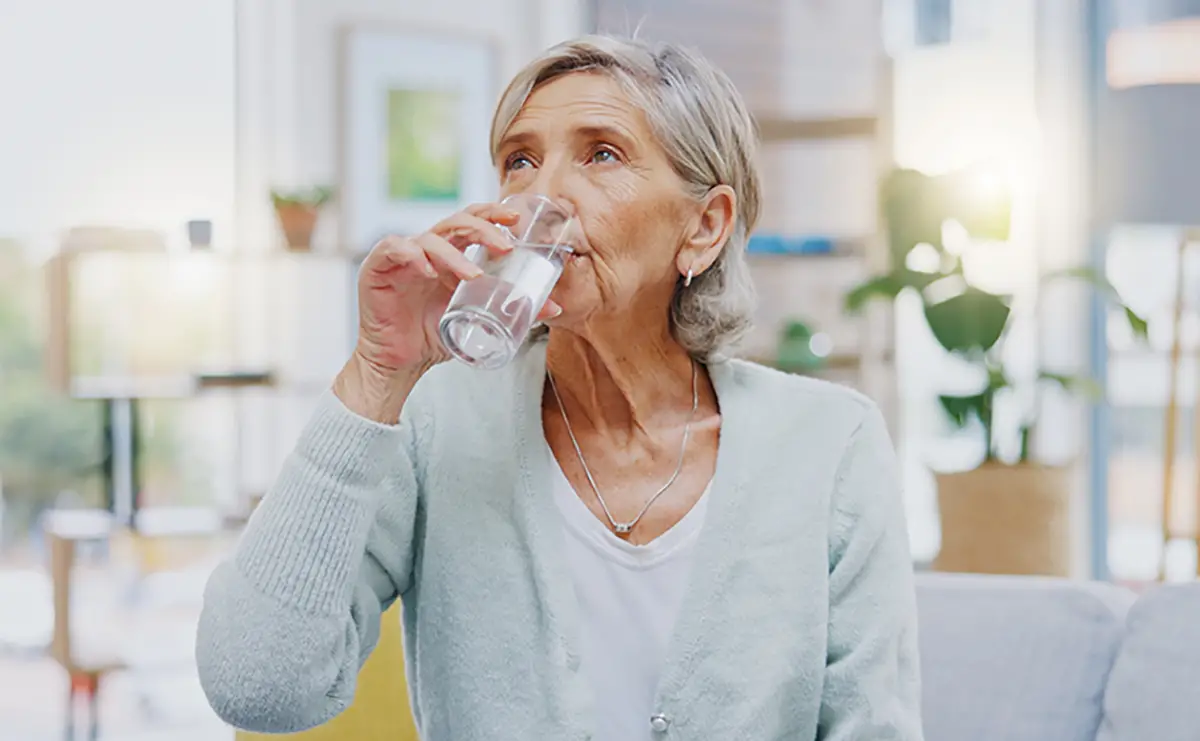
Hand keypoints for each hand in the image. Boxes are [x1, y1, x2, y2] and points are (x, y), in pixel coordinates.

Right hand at [352, 202, 562, 378]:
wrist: (400, 363)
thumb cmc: (435, 335)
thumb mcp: (477, 319)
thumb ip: (510, 307)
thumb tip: (554, 306)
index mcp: (451, 253)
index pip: (472, 221)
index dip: (493, 214)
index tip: (517, 219)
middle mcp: (428, 248)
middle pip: (456, 222)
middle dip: (483, 229)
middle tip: (505, 246)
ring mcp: (403, 255)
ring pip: (430, 239)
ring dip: (454, 255)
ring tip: (473, 276)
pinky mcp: (378, 267)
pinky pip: (394, 249)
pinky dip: (412, 255)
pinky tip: (428, 271)